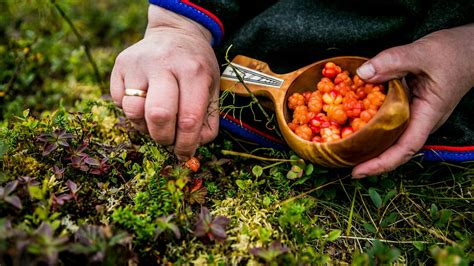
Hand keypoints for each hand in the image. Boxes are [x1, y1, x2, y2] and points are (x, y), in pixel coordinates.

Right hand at [110, 5, 219, 160]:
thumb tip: (193, 147)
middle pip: (158, 116)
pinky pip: (119, 102)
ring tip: (156, 121)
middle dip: (163, 138)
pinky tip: (145, 102)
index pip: (188, 119)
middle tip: (168, 139)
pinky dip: (132, 112)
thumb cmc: (196, 66)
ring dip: (145, 127)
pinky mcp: (120, 64)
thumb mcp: (212, 87)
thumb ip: (209, 119)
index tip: (184, 154)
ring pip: (133, 111)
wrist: (175, 32)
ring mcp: (138, 63)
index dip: (186, 144)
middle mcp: (164, 64)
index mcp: (193, 71)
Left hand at [352, 24, 473, 177]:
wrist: (470, 48)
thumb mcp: (421, 52)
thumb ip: (392, 61)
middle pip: (394, 148)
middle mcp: (421, 120)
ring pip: (390, 136)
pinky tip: (352, 121)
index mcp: (427, 114)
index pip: (405, 148)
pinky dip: (371, 123)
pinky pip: (389, 120)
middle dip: (368, 159)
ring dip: (368, 143)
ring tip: (343, 148)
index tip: (358, 172)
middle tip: (340, 161)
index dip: (381, 163)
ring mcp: (416, 114)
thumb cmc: (453, 52)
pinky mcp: (409, 106)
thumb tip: (362, 74)